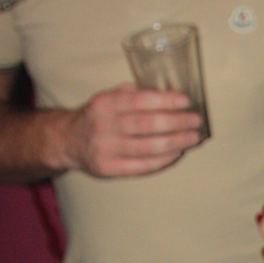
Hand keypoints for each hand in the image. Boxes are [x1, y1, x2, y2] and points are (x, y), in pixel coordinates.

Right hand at [57, 84, 203, 176]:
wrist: (67, 140)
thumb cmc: (98, 115)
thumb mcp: (110, 97)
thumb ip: (136, 94)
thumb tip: (172, 94)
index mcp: (105, 103)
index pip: (140, 100)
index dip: (165, 101)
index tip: (186, 101)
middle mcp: (103, 125)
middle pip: (147, 125)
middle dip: (177, 122)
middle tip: (196, 121)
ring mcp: (105, 149)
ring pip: (148, 147)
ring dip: (176, 142)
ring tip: (193, 138)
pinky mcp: (108, 169)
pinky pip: (142, 166)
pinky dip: (164, 160)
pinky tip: (177, 153)